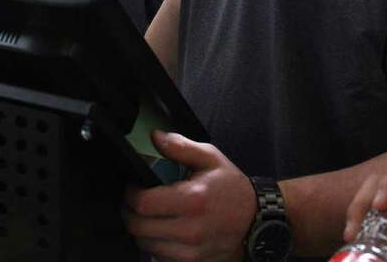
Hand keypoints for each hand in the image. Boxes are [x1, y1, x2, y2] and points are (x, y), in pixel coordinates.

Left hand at [123, 131, 255, 261]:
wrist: (257, 221)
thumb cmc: (232, 189)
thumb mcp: (210, 159)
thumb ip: (181, 147)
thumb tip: (156, 137)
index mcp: (193, 200)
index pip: (143, 203)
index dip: (130, 194)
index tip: (133, 187)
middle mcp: (190, 230)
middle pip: (138, 227)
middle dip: (130, 212)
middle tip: (135, 202)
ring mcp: (191, 252)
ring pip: (145, 245)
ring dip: (141, 230)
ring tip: (150, 216)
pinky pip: (159, 257)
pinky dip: (155, 244)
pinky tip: (163, 231)